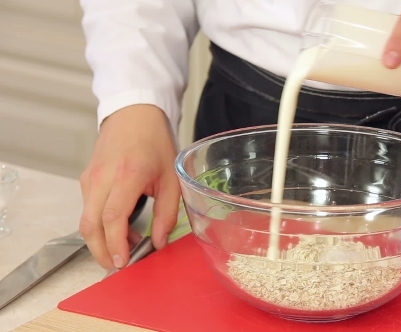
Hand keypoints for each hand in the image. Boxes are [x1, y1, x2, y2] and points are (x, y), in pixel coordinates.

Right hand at [79, 105, 179, 268]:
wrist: (133, 114)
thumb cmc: (155, 142)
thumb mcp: (171, 177)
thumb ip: (166, 213)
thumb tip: (159, 242)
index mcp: (127, 174)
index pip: (112, 217)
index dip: (115, 243)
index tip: (123, 262)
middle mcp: (102, 177)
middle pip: (90, 224)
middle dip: (100, 251)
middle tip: (119, 266)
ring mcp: (90, 178)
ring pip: (85, 219)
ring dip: (101, 240)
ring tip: (127, 248)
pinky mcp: (85, 179)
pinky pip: (87, 209)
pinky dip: (99, 226)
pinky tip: (121, 230)